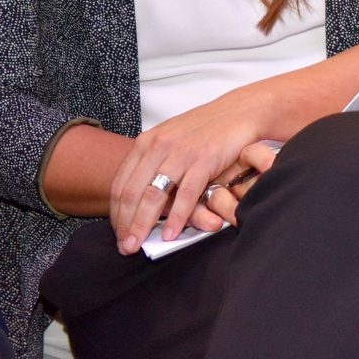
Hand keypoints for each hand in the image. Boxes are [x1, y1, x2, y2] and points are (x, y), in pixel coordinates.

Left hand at [108, 88, 271, 252]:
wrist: (242, 111)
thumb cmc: (207, 129)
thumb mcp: (172, 139)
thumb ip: (154, 161)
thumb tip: (139, 196)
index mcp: (146, 142)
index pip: (121, 184)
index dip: (116, 213)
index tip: (119, 233)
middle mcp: (158, 146)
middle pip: (132, 193)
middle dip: (125, 224)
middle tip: (126, 247)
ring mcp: (181, 152)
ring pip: (153, 195)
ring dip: (143, 225)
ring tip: (139, 246)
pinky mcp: (204, 159)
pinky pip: (185, 194)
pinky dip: (176, 217)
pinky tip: (171, 234)